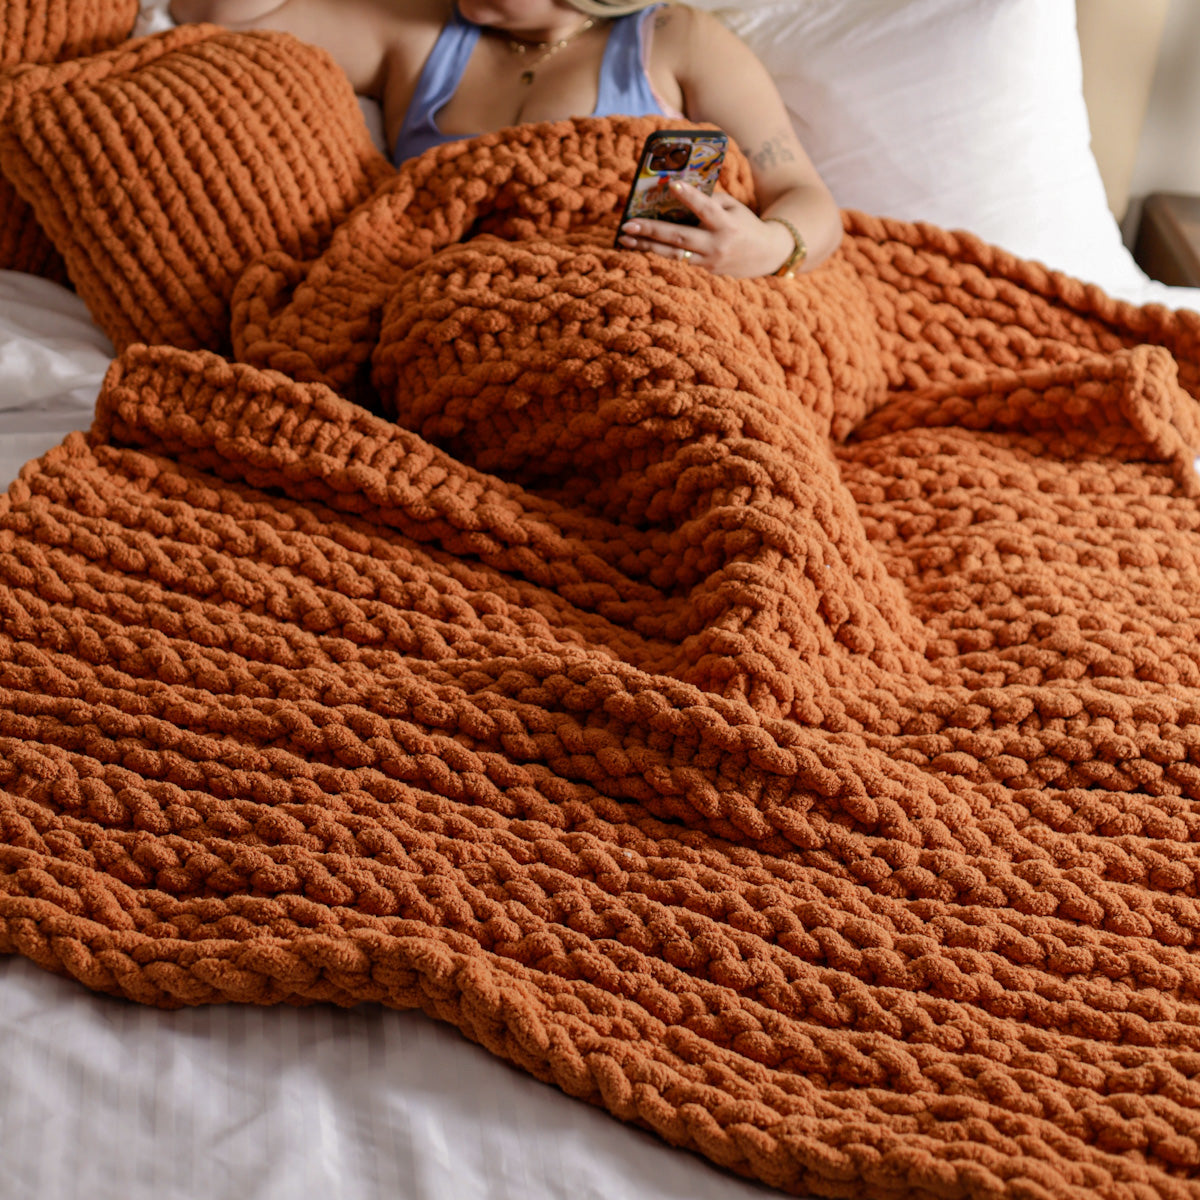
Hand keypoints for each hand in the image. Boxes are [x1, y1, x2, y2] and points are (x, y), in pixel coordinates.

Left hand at [616, 181, 795, 277]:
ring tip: (625, 239)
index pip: (706, 209)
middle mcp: (717, 245)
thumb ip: (709, 202)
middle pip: (679, 238)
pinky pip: (679, 261)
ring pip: (673, 255)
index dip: (690, 198)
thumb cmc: (745, 223)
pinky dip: (659, 253)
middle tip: (627, 225)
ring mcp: (710, 262)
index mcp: (728, 224)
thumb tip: (677, 195)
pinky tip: (641, 247)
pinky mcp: (706, 271)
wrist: (768, 255)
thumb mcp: (733, 207)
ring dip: (647, 246)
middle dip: (651, 231)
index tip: (673, 186)